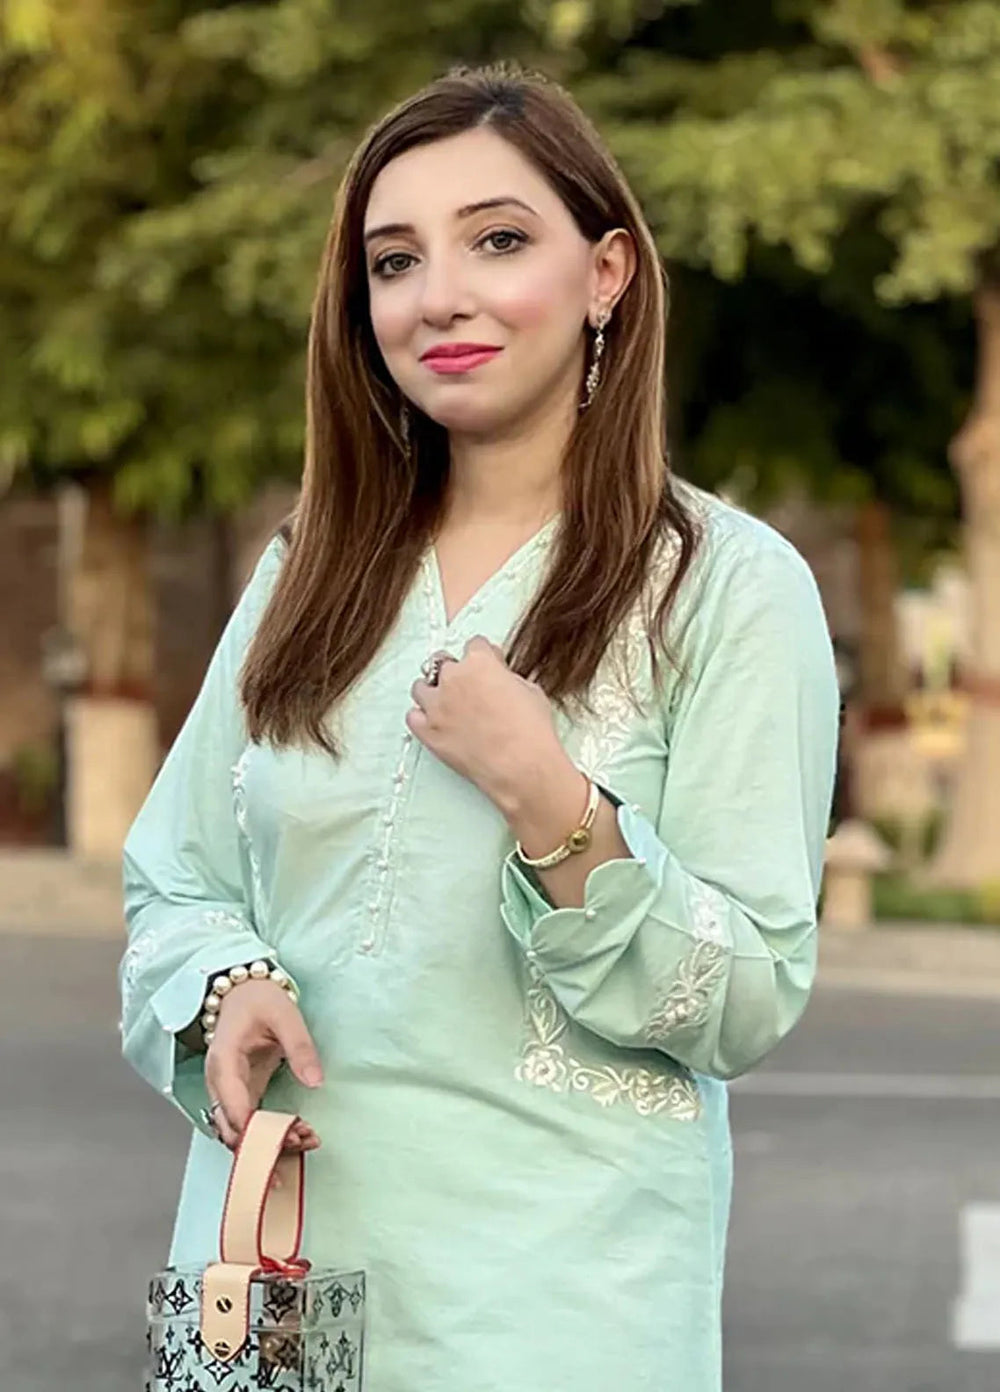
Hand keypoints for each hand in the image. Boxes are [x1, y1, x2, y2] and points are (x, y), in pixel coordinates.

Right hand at [204, 980, 323, 1153]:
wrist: (242, 991)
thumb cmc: (258, 999)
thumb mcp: (285, 1014)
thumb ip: (300, 1047)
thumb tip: (315, 1081)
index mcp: (224, 1062)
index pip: (234, 1109)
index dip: (259, 1131)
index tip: (290, 1137)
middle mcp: (219, 1082)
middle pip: (232, 1129)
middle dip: (264, 1144)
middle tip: (302, 1141)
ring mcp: (227, 1090)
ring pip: (238, 1131)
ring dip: (267, 1143)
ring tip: (305, 1140)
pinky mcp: (239, 1093)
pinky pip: (248, 1122)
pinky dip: (268, 1133)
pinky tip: (295, 1134)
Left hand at [406, 636, 565, 810]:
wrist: (521, 766)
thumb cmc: (531, 730)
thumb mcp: (530, 690)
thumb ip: (508, 678)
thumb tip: (501, 680)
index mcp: (479, 662)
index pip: (474, 644)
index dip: (484, 656)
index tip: (488, 666)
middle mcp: (452, 678)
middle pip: (442, 662)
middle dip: (454, 671)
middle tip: (467, 687)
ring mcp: (436, 705)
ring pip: (420, 687)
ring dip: (432, 691)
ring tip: (446, 704)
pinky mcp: (427, 732)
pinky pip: (412, 716)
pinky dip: (422, 717)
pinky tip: (435, 722)